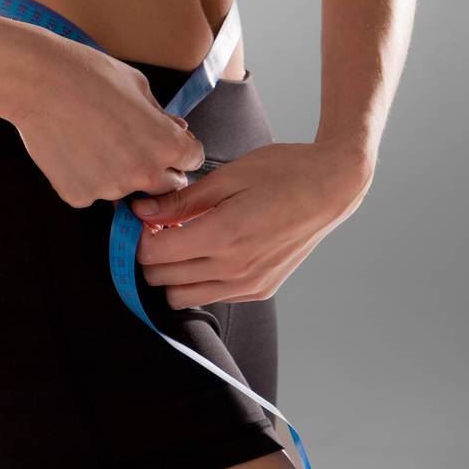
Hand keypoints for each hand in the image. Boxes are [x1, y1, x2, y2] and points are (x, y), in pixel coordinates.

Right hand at [8, 33, 205, 209]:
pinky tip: (74, 148)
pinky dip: (88, 176)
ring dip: (119, 173)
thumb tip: (176, 130)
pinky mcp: (79, 196)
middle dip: (158, 169)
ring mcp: (110, 189)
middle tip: (131, 144)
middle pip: (167, 186)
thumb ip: (161, 115)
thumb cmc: (89, 74)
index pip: (192, 160)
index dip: (182, 149)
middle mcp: (142, 173)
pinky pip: (93, 191)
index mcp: (165, 144)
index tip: (169, 143)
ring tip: (94, 138)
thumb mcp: (138, 85)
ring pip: (125, 189)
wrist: (39, 81)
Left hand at [130, 137, 374, 307]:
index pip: (155, 255)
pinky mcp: (260, 290)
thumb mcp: (229, 174)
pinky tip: (207, 247)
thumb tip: (142, 210)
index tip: (141, 218)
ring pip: (183, 297)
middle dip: (151, 254)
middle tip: (158, 225)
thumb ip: (183, 199)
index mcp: (224, 235)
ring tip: (182, 236)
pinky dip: (198, 279)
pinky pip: (211, 296)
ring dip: (172, 271)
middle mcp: (235, 269)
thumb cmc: (282, 171)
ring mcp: (249, 285)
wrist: (330, 187)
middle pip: (164, 279)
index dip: (138, 237)